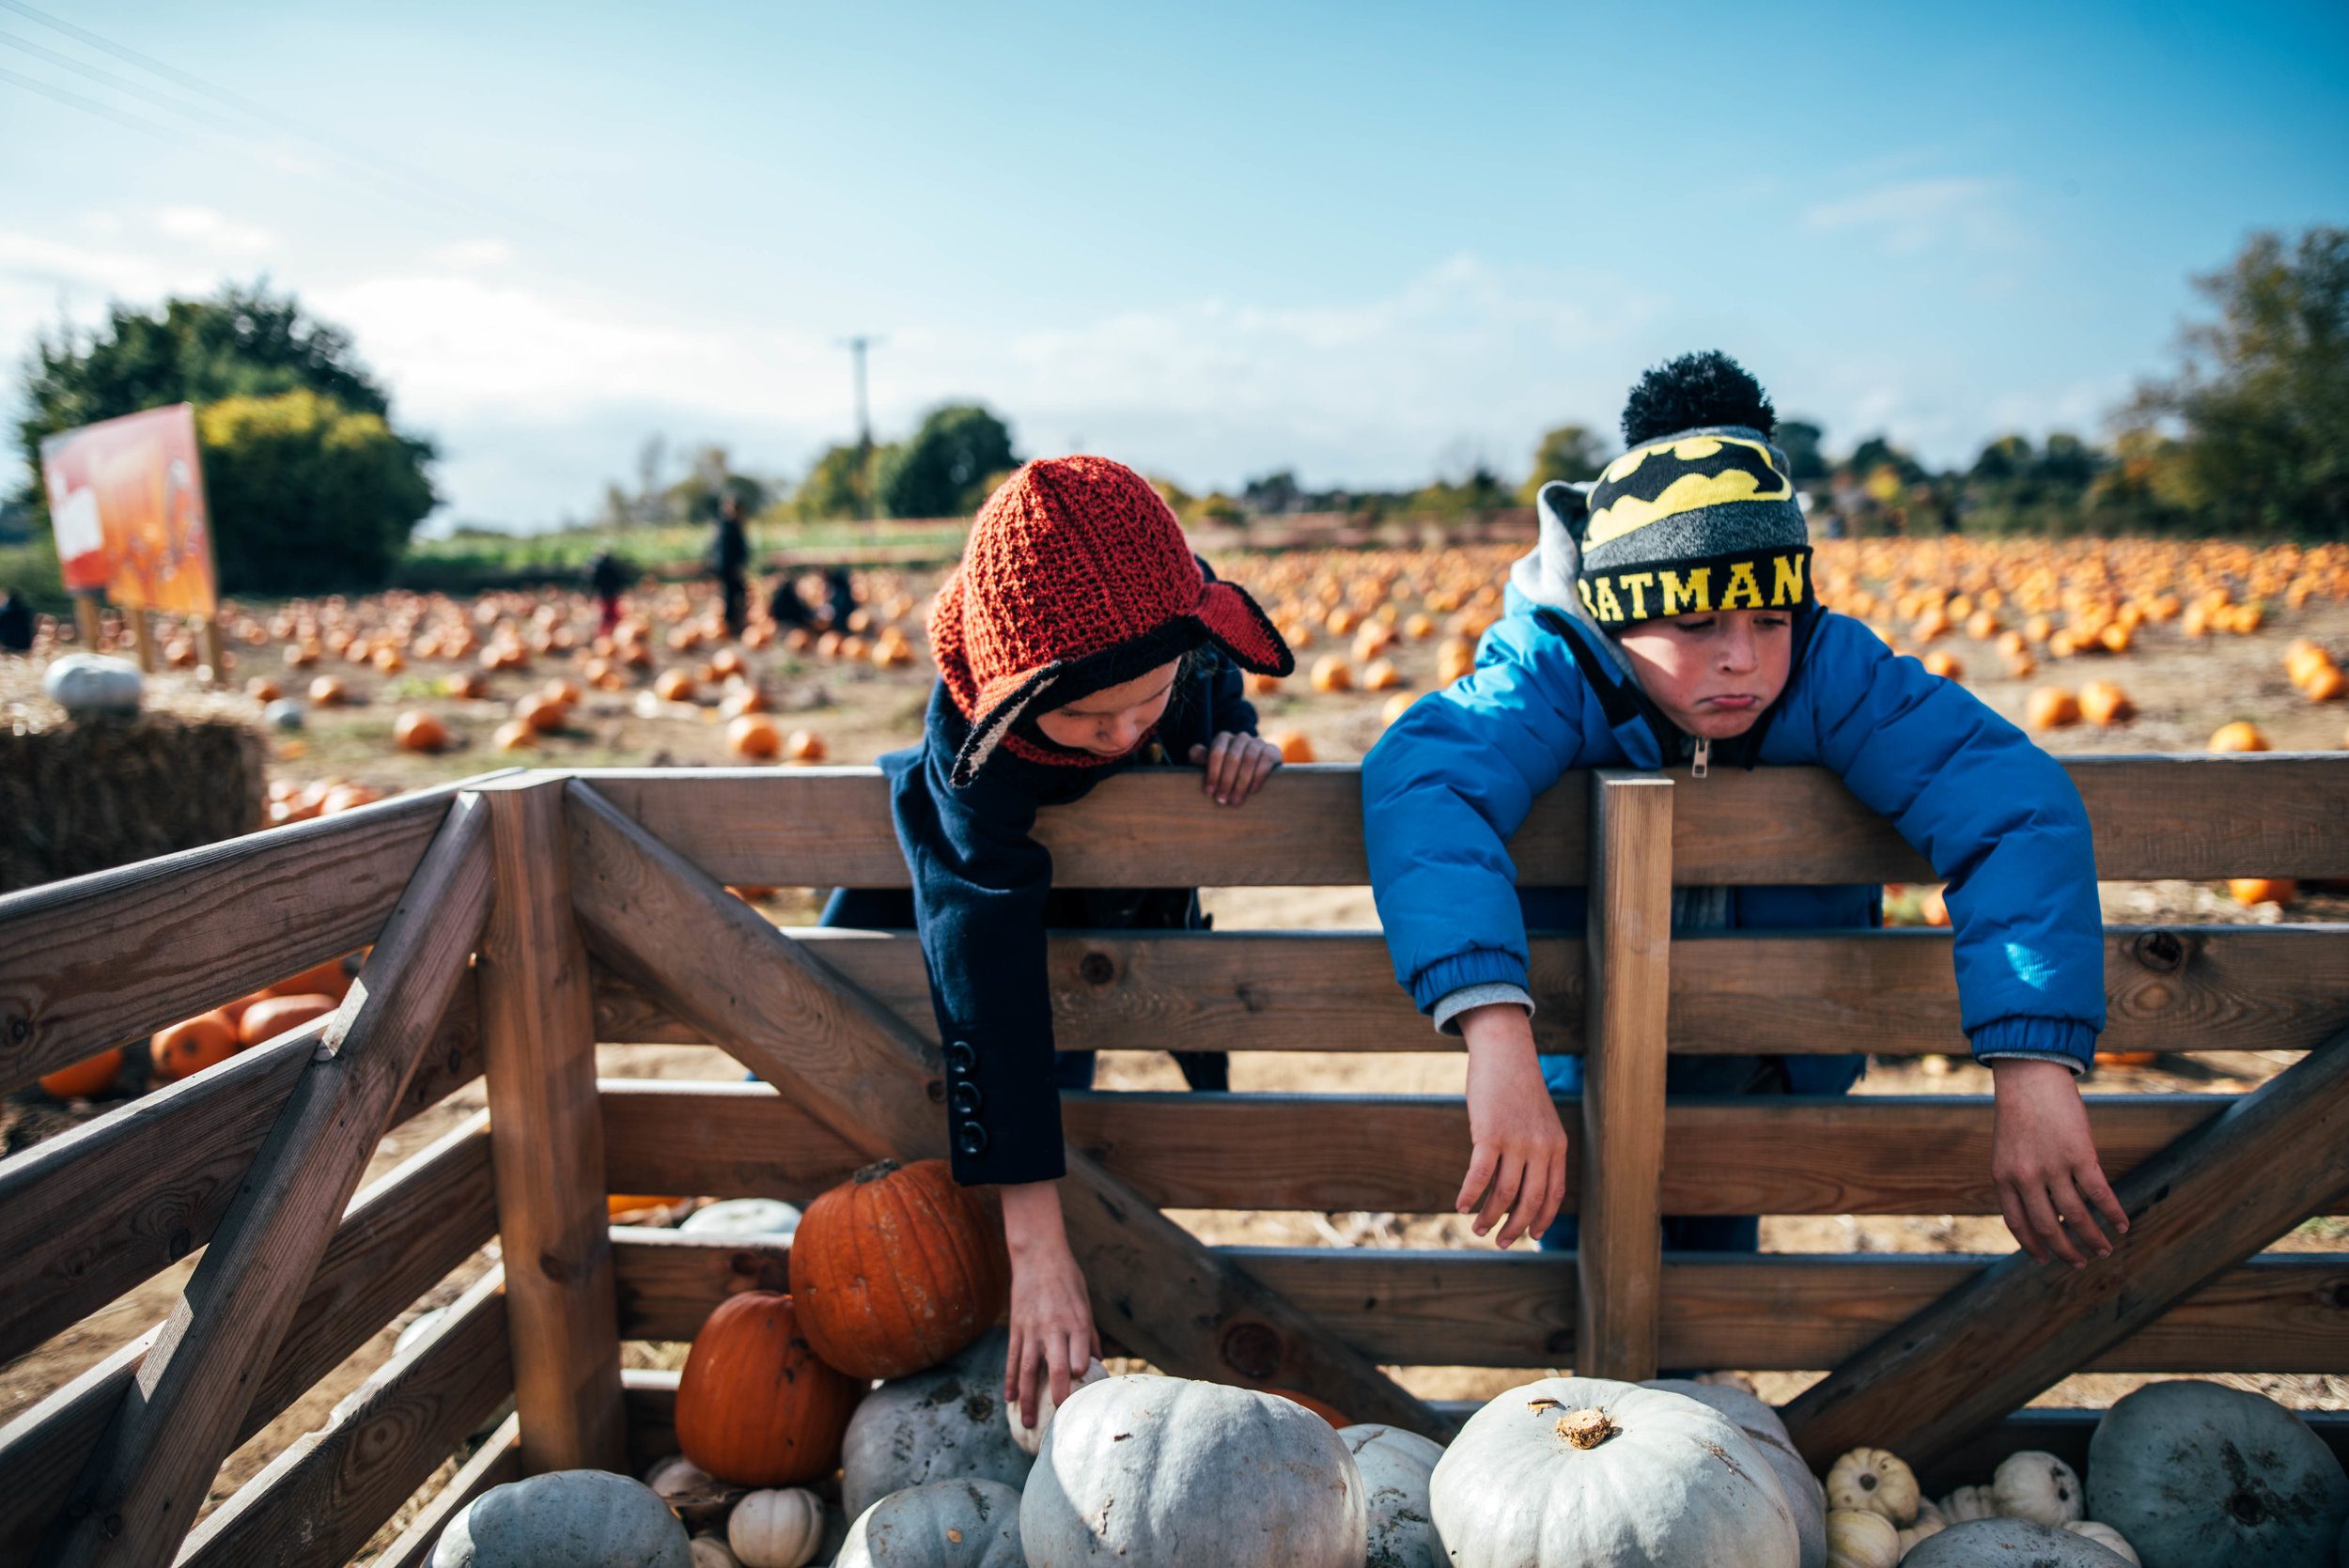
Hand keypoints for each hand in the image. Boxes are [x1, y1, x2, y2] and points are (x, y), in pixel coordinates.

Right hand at [998, 1181, 1099, 1424]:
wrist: (1038, 1254)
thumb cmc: (1068, 1279)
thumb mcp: (1086, 1303)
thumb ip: (1089, 1335)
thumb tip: (1096, 1362)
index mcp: (1077, 1321)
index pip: (1080, 1357)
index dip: (1081, 1380)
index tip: (1084, 1401)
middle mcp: (1055, 1328)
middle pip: (1056, 1367)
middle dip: (1058, 1395)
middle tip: (1059, 1420)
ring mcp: (1032, 1328)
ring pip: (1029, 1369)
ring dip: (1027, 1397)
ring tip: (1026, 1421)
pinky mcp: (1017, 1327)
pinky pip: (1013, 1358)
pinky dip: (1011, 1379)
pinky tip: (1009, 1398)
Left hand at [1187, 732, 1280, 805]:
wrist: (1256, 772)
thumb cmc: (1227, 771)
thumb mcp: (1211, 766)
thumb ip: (1201, 758)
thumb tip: (1195, 753)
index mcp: (1224, 738)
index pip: (1216, 750)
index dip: (1212, 772)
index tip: (1209, 791)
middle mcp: (1241, 737)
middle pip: (1233, 756)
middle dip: (1226, 780)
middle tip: (1222, 800)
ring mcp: (1258, 742)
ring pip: (1249, 758)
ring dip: (1241, 782)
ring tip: (1236, 800)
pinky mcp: (1272, 751)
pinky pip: (1265, 760)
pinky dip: (1258, 776)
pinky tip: (1252, 790)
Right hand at [1457, 1003, 1568, 1246]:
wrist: (1505, 1052)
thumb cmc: (1517, 1087)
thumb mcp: (1538, 1120)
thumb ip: (1536, 1150)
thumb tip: (1519, 1184)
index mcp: (1556, 1145)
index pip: (1554, 1194)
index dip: (1542, 1219)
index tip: (1531, 1236)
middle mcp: (1540, 1147)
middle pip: (1530, 1200)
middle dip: (1514, 1228)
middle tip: (1500, 1242)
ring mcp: (1516, 1141)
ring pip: (1504, 1194)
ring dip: (1489, 1217)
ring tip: (1477, 1228)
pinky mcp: (1490, 1134)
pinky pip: (1479, 1175)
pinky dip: (1470, 1194)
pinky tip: (1461, 1204)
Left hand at [1991, 1058, 2128, 1266]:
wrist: (2029, 1077)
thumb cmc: (2019, 1113)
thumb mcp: (2007, 1150)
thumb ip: (2017, 1179)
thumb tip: (2039, 1210)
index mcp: (2003, 1177)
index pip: (2017, 1223)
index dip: (2032, 1245)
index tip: (2044, 1259)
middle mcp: (2026, 1177)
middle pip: (2048, 1227)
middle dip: (2067, 1251)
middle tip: (2081, 1263)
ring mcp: (2053, 1167)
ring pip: (2076, 1217)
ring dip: (2094, 1238)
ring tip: (2105, 1249)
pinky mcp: (2080, 1155)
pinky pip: (2099, 1195)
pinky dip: (2113, 1213)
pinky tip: (2122, 1224)